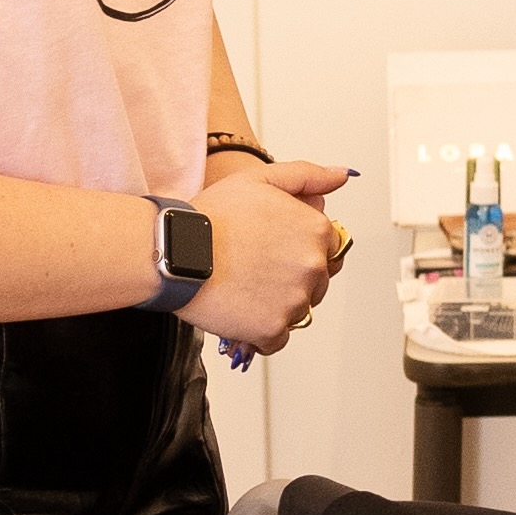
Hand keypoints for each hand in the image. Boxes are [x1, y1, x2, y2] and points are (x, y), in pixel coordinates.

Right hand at [193, 158, 350, 352]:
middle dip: (291, 277)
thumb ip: (307, 176)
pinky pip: (277, 338)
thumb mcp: (261, 179)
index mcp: (316, 231)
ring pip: (297, 310)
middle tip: (254, 267)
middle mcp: (313, 266)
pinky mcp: (272, 328)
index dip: (299, 249)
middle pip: (316, 282)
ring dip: (276, 304)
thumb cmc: (212, 216)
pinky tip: (240, 311)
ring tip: (243, 286)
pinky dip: (261, 332)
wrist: (174, 251)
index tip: (273, 249)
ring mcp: (294, 300)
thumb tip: (341, 176)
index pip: (329, 249)